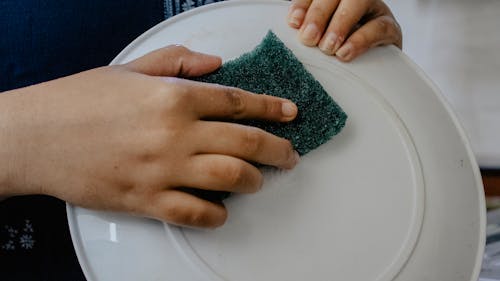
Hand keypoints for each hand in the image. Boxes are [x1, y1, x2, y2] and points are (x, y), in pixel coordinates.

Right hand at [0, 46, 298, 227]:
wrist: (34, 136)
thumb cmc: (78, 100)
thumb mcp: (129, 68)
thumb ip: (177, 62)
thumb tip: (216, 65)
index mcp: (172, 97)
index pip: (237, 101)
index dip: (271, 107)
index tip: (291, 114)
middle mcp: (174, 133)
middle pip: (245, 142)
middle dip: (277, 150)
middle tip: (290, 156)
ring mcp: (162, 170)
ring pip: (229, 179)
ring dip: (254, 181)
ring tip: (260, 181)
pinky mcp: (145, 200)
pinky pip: (195, 213)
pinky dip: (216, 215)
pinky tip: (222, 210)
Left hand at [287, 0, 401, 60]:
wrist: (373, 70)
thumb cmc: (338, 52)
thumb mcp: (319, 40)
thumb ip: (307, 32)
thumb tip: (291, 32)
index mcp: (333, 0)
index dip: (303, 5)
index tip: (293, 22)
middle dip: (318, 15)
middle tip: (308, 38)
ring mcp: (373, 9)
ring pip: (358, 2)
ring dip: (340, 24)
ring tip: (328, 47)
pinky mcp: (390, 27)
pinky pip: (378, 27)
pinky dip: (360, 40)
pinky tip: (345, 53)